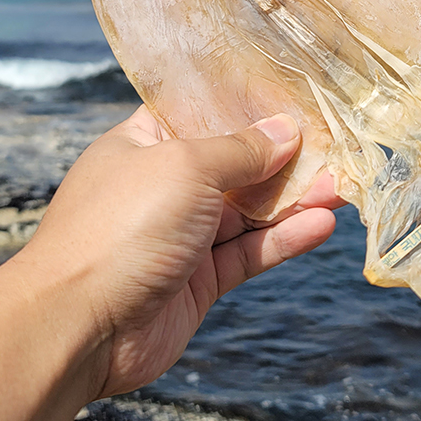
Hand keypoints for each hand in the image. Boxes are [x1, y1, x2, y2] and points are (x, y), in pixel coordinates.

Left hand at [21, 105, 340, 399]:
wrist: (76, 328)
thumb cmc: (121, 226)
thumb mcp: (187, 167)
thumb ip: (243, 150)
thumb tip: (287, 129)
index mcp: (146, 143)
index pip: (202, 112)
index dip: (248, 103)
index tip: (295, 92)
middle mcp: (165, 185)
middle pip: (236, 163)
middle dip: (285, 156)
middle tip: (336, 145)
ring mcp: (182, 234)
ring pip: (250, 210)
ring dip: (295, 198)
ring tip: (344, 185)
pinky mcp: (199, 280)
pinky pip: (250, 252)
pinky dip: (285, 239)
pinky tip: (323, 224)